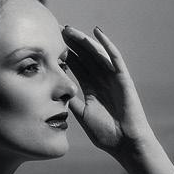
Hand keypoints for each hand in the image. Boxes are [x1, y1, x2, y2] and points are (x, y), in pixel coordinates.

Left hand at [62, 25, 153, 158]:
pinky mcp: (123, 78)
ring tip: (68, 29)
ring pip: (96, 53)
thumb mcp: (83, 115)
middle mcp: (101, 80)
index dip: (63, 54)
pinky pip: (114, 57)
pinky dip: (106, 44)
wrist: (125, 144)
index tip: (49, 43)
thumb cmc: (106, 134)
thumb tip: (56, 92)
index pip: (75, 66)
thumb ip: (72, 102)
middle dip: (70, 43)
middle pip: (84, 56)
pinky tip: (96, 32)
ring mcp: (112, 78)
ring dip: (83, 40)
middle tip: (55, 29)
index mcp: (91, 88)